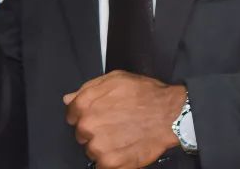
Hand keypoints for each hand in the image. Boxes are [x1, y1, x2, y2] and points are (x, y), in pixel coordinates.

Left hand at [63, 71, 184, 168]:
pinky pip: (101, 165)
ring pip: (91, 150)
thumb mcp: (115, 79)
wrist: (169, 115)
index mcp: (86, 104)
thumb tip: (69, 99)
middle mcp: (88, 126)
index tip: (94, 116)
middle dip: (93, 130)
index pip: (71, 114)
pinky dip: (111, 160)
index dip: (83, 115)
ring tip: (121, 138)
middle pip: (81, 133)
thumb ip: (88, 89)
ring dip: (102, 147)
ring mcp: (99, 146)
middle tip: (112, 126)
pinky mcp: (112, 163)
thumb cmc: (145, 94)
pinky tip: (123, 150)